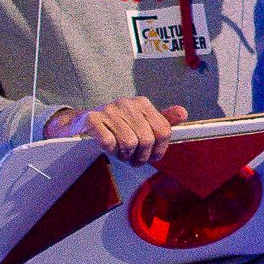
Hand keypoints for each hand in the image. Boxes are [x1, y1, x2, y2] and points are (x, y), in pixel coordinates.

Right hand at [49, 96, 188, 160]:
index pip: (163, 131)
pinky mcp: (92, 119)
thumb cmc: (115, 126)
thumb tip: (183, 113)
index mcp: (142, 103)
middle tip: (133, 160)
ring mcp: (109, 110)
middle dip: (141, 156)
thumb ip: (162, 119)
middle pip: (147, 139)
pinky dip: (110, 151)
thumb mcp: (140, 122)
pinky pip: (109, 143)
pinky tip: (108, 148)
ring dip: (125, 155)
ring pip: (129, 143)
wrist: (80, 125)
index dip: (160, 150)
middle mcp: (127, 103)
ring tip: (120, 154)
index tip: (152, 157)